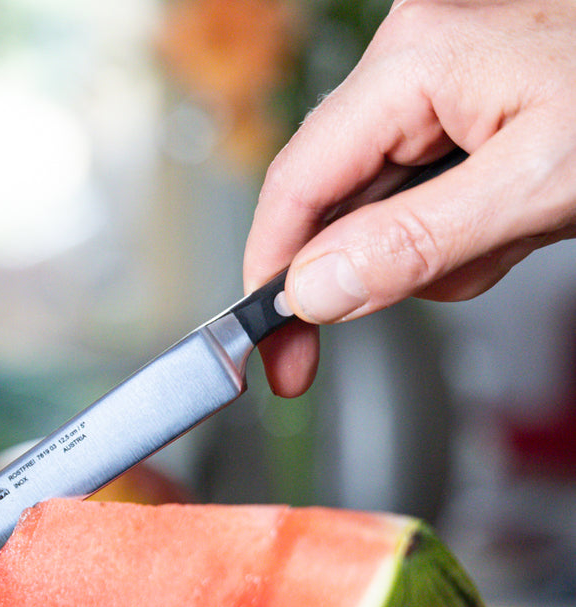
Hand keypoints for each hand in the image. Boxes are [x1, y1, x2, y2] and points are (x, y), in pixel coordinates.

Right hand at [246, 0, 575, 396]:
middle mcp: (412, 55)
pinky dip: (462, 222)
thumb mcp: (536, 189)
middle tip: (450, 279)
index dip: (274, 273)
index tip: (272, 348)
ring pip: (382, 201)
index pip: (297, 183)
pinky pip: (424, 183)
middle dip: (385, 260)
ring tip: (515, 234)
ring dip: (437, 246)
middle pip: (337, 196)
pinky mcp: (464, 98)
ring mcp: (437, 73)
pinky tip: (514, 218)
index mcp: (414, 60)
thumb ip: (414, 243)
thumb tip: (312, 290)